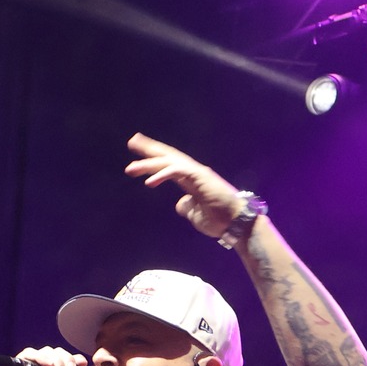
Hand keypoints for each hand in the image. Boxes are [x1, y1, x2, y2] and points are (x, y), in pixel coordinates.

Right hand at [0, 345, 94, 365]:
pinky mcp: (20, 364)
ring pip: (47, 351)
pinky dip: (40, 357)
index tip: (83, 364)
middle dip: (67, 359)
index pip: (67, 360)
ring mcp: (33, 364)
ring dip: (56, 358)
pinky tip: (48, 365)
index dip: (76, 358)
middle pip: (58, 353)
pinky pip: (30, 354)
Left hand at [124, 133, 244, 241]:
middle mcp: (193, 172)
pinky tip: (149, 182)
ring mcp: (197, 172)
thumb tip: (179, 204)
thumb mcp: (195, 214)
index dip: (154, 159)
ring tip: (132, 169)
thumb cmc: (218, 220)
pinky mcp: (200, 176)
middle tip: (132, 141)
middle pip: (168, 156)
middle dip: (149, 149)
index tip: (137, 155)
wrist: (234, 224)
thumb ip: (187, 206)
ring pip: (169, 162)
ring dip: (149, 164)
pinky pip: (177, 171)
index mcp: (190, 180)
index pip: (169, 165)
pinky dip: (162, 174)